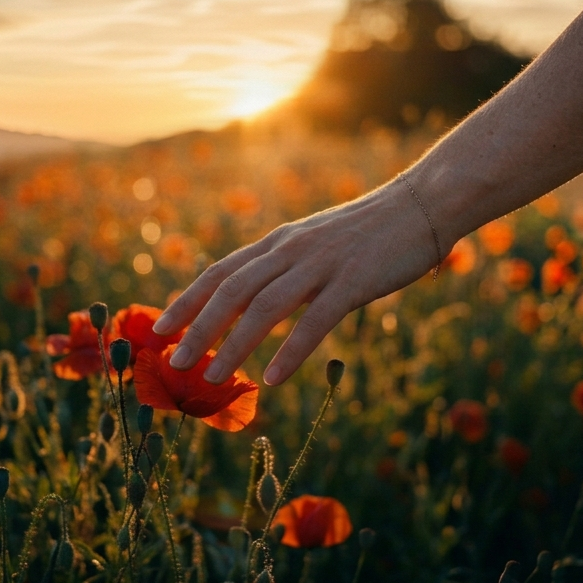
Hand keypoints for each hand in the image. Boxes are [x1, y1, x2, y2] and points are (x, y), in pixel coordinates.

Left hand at [152, 180, 441, 385]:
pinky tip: (274, 378)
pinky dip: (291, 351)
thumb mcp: (317, 243)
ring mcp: (321, 265)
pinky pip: (315, 321)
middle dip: (198, 328)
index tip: (160, 329)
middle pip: (232, 291)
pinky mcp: (353, 281)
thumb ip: (287, 266)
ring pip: (265, 307)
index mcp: (279, 243)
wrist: (422, 204)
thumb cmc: (371, 231)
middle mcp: (291, 251)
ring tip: (212, 377)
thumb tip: (257, 297)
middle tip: (175, 362)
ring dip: (234, 344)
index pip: (220, 272)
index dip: (187, 301)